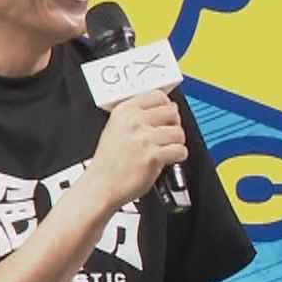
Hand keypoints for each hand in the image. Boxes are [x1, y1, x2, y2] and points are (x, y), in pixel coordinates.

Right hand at [88, 90, 187, 208]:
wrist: (101, 186)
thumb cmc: (108, 164)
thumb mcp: (115, 129)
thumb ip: (138, 116)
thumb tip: (167, 108)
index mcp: (124, 111)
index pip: (157, 95)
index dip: (167, 105)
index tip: (168, 115)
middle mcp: (133, 122)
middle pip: (171, 112)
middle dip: (174, 124)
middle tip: (168, 135)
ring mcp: (143, 138)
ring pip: (178, 132)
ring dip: (176, 143)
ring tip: (165, 150)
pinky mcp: (152, 155)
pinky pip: (180, 150)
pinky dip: (178, 157)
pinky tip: (167, 160)